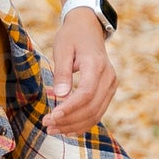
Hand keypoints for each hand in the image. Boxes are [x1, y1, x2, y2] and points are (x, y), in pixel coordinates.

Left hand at [44, 9, 117, 134]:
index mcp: (97, 65)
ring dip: (75, 126)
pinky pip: (98, 111)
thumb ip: (62, 72)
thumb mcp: (62, 49)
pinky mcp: (108, 90)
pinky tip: (67, 129)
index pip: (85, 94)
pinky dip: (83, 122)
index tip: (51, 117)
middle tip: (47, 126)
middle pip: (91, 108)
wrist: (88, 28)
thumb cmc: (72, 37)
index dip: (69, 109)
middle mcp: (109, 77)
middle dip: (69, 120)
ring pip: (96, 114)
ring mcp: (111, 85)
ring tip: (53, 130)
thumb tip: (60, 96)